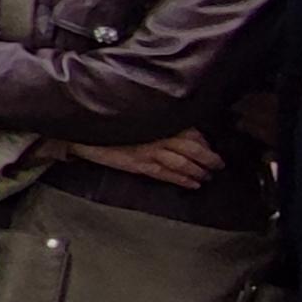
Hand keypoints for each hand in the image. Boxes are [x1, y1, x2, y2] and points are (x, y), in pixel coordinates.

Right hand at [65, 129, 224, 188]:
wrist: (82, 131)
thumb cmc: (107, 123)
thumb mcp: (134, 117)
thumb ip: (154, 121)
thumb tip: (174, 126)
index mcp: (158, 120)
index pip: (190, 131)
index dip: (204, 141)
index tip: (210, 147)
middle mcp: (157, 135)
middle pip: (192, 147)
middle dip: (209, 158)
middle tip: (219, 165)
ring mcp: (149, 150)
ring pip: (183, 162)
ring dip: (199, 171)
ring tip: (208, 177)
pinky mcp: (139, 164)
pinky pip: (167, 174)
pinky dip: (183, 180)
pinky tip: (193, 184)